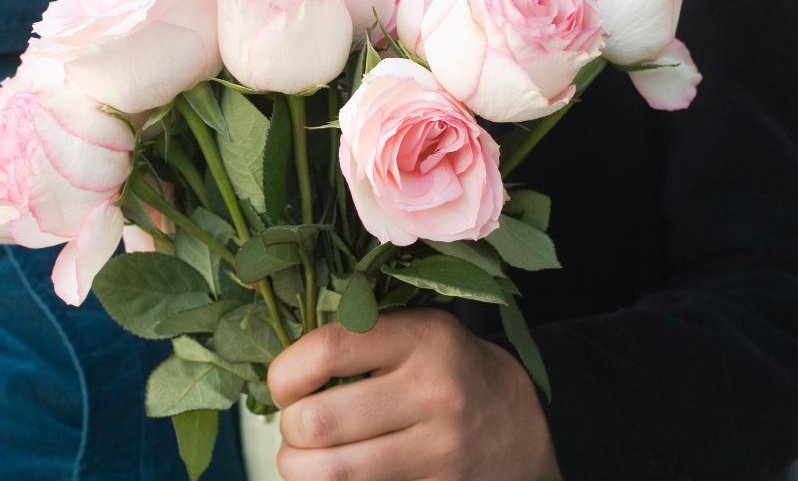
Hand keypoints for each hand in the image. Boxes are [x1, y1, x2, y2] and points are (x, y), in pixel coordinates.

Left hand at [268, 309, 558, 480]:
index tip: (283, 384)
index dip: (285, 373)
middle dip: (289, 429)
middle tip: (296, 425)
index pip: (328, 350)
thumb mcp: (416, 331)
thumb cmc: (446, 369)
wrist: (522, 423)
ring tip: (304, 456)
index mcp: (422, 338)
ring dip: (300, 467)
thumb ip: (356, 338)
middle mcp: (434, 392)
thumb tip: (275, 372)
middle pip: (319, 422)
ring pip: (333, 472)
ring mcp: (439, 449)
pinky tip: (340, 472)